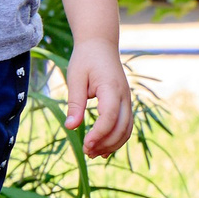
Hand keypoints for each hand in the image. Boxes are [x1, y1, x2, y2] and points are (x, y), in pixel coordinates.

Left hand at [62, 38, 135, 155]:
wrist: (100, 44)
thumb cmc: (86, 59)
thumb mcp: (75, 78)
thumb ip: (75, 103)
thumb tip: (71, 127)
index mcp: (111, 87)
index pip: (110, 116)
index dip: (99, 133)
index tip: (85, 144)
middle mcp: (124, 95)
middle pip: (122, 127)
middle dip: (106, 143)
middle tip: (86, 152)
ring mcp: (127, 99)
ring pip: (127, 129)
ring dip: (112, 144)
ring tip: (93, 153)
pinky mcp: (125, 103)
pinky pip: (126, 125)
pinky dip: (117, 138)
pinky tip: (103, 147)